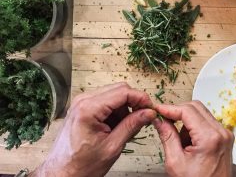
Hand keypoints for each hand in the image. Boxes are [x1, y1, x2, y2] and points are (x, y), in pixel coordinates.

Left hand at [32, 83, 155, 176]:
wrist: (61, 173)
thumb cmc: (81, 165)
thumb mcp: (112, 146)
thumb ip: (132, 125)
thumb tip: (149, 112)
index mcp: (89, 109)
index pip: (123, 92)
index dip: (141, 98)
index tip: (151, 109)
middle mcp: (83, 100)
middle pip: (119, 89)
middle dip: (134, 102)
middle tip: (143, 118)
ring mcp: (82, 103)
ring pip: (114, 94)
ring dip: (125, 108)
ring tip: (128, 127)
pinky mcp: (82, 107)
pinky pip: (106, 101)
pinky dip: (116, 111)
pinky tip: (117, 127)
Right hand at [153, 101, 233, 176]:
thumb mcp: (175, 162)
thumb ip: (167, 137)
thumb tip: (159, 120)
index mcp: (210, 138)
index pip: (187, 111)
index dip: (170, 108)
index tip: (157, 109)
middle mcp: (221, 133)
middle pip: (196, 107)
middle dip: (178, 111)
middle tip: (163, 119)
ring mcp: (225, 134)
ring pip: (201, 113)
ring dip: (186, 121)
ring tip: (179, 141)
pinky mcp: (225, 138)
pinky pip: (207, 123)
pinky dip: (194, 127)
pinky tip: (188, 143)